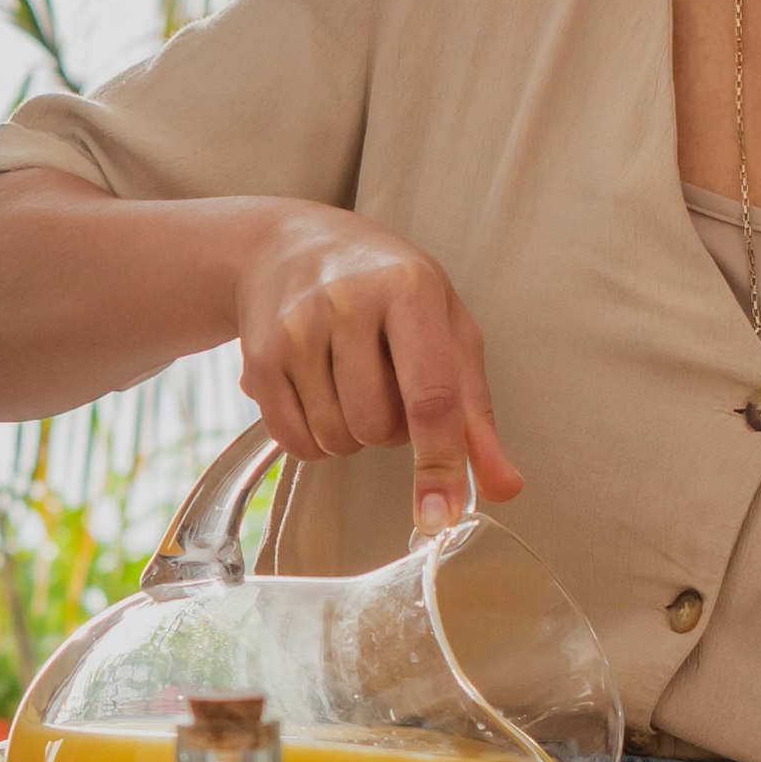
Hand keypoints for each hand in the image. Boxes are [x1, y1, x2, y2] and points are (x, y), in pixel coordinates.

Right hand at [229, 206, 521, 531]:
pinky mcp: (257, 356)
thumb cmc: (386, 289)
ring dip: (352, 435)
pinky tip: (318, 395)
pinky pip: (294, 442)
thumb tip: (503, 487)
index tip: (441, 517)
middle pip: (378, 427)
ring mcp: (296, 328)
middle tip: (387, 384)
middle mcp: (348, 302)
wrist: (287, 245)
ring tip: (351, 383)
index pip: (431, 395)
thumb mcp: (445, 329)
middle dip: (391, 431)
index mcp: (409, 289)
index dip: (440, 463)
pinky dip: (315, 440)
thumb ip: (475, 413)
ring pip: (335, 439)